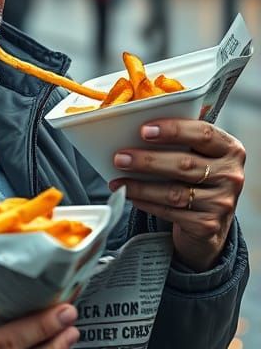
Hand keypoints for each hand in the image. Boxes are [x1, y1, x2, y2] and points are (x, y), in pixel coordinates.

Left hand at [108, 119, 245, 271]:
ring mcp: (222, 202)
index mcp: (231, 149)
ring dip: (140, 186)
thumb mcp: (202, 156)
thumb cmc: (200, 179)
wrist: (211, 224)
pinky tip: (131, 197)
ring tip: (117, 181)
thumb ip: (183, 138)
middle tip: (120, 158)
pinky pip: (170, 212)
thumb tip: (141, 123)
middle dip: (147, 160)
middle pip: (184, 164)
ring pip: (174, 192)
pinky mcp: (208, 225)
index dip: (173, 130)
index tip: (143, 130)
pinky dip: (146, 203)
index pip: (203, 133)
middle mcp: (231, 175)